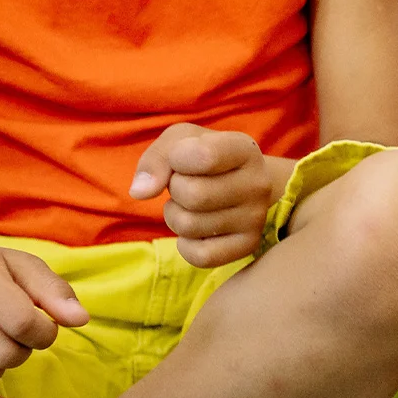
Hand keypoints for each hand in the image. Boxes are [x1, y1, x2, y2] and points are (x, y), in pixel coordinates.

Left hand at [129, 124, 274, 267]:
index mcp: (244, 149)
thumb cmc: (206, 157)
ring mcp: (256, 218)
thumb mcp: (180, 141)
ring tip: (191, 206)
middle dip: (175, 190)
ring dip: (176, 216)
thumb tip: (140, 192)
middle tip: (185, 186)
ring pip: (189, 226)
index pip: (203, 157)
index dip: (176, 159)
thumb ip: (156, 159)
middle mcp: (258, 184)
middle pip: (192, 195)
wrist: (244, 182)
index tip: (181, 159)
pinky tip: (196, 230)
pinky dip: (186, 244)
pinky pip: (199, 256)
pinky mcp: (248, 246)